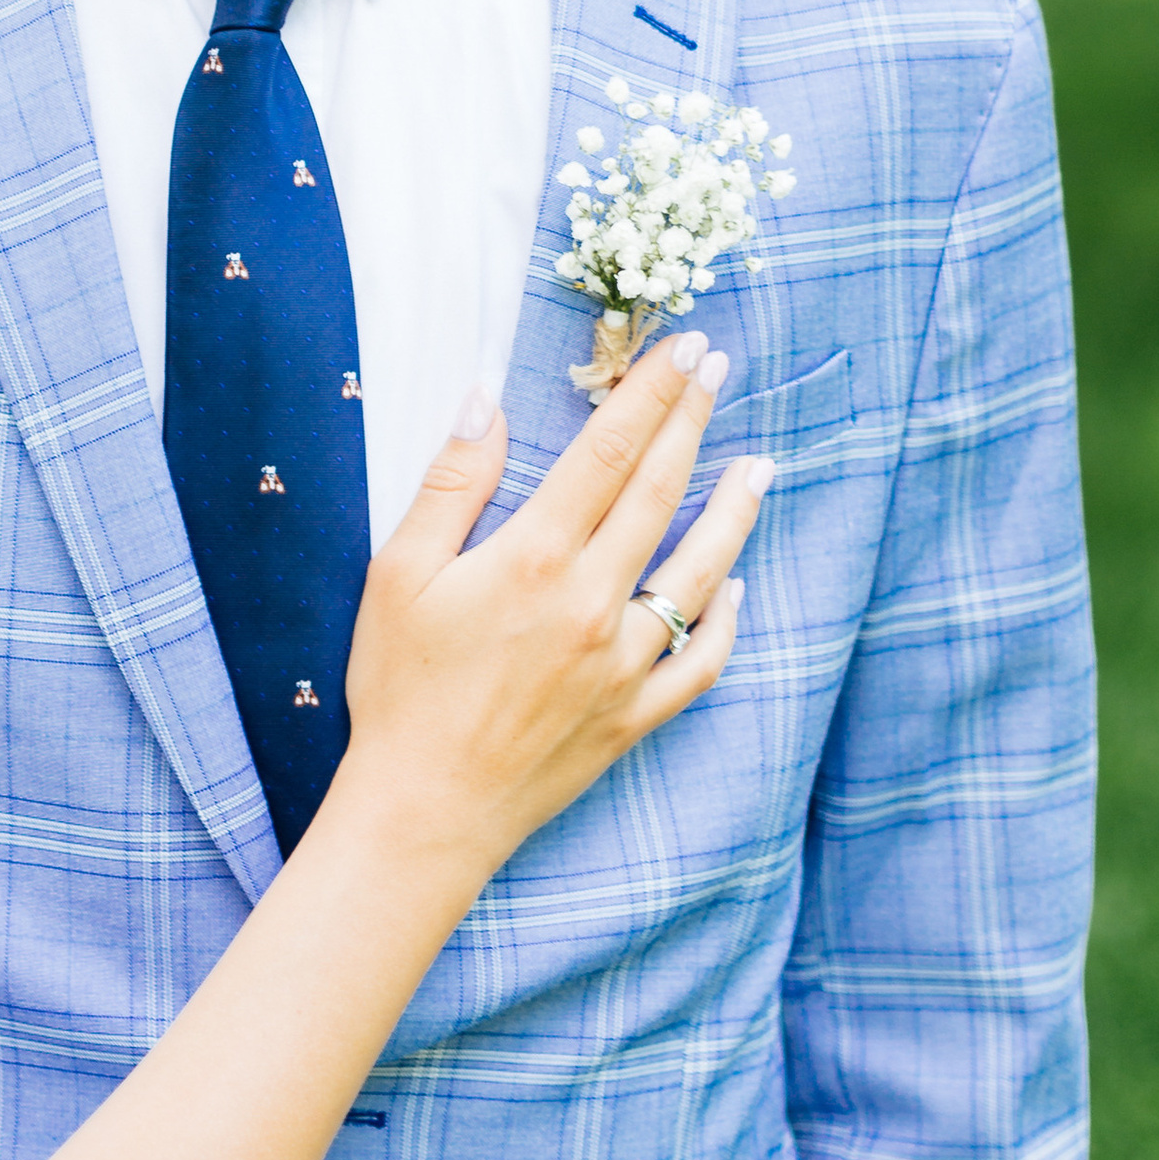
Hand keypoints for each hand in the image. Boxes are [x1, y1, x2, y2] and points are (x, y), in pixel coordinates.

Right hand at [335, 332, 759, 875]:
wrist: (423, 810)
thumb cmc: (398, 688)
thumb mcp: (398, 573)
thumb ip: (451, 483)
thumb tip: (487, 401)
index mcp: (533, 558)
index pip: (608, 451)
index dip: (650, 392)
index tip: (684, 349)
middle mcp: (591, 604)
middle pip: (658, 493)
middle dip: (692, 422)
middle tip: (721, 370)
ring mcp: (622, 663)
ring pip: (698, 572)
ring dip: (734, 511)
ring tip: (760, 466)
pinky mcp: (633, 716)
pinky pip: (700, 663)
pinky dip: (725, 621)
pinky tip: (735, 587)